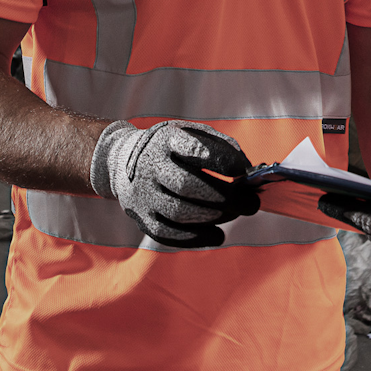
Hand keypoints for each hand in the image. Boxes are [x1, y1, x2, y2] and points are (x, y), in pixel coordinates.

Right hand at [90, 119, 260, 248]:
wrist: (121, 160)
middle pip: (186, 185)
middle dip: (224, 197)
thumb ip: (220, 146)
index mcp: (165, 140)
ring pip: (178, 212)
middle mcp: (149, 165)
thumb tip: (246, 170)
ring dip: (213, 217)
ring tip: (235, 213)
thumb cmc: (169, 148)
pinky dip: (197, 238)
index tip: (244, 170)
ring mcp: (142, 194)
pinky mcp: (141, 217)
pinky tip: (218, 234)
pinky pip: (169, 234)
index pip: (193, 149)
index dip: (222, 161)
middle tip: (249, 202)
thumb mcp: (190, 133)